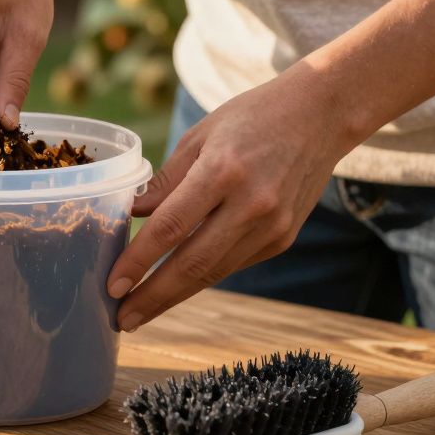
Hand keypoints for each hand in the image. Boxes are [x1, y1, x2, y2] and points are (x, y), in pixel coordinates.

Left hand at [105, 71, 360, 330]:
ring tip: (139, 312)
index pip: (170, 227)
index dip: (138, 261)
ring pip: (214, 272)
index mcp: (223, 171)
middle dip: (153, 297)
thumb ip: (164, 181)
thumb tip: (130, 215)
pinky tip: (175, 286)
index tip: (112, 285)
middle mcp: (251, 204)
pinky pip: (233, 264)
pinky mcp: (283, 239)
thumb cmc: (252, 118)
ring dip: (173, 297)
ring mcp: (272, 226)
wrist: (322, 115)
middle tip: (120, 319)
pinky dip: (202, 277)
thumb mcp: (200, 136)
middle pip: (193, 263)